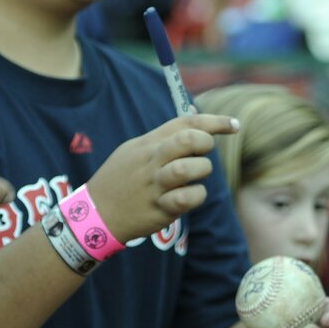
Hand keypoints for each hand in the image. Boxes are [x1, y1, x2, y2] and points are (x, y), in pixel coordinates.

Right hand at [86, 114, 239, 242]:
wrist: (94, 214)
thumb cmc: (121, 179)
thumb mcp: (135, 150)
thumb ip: (165, 134)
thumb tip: (195, 113)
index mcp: (148, 143)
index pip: (186, 122)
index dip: (215, 121)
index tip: (234, 125)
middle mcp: (152, 161)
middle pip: (188, 140)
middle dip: (206, 143)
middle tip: (203, 154)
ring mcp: (155, 185)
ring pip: (189, 169)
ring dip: (201, 171)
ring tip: (194, 177)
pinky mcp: (158, 209)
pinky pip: (188, 198)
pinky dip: (196, 196)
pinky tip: (188, 197)